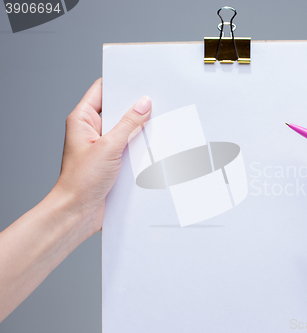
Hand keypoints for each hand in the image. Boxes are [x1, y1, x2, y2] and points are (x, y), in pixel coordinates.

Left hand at [55, 78, 151, 237]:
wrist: (78, 212)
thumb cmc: (81, 181)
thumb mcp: (109, 147)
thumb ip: (128, 124)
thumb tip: (143, 104)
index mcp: (82, 120)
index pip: (102, 90)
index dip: (120, 83)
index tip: (140, 81)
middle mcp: (92, 130)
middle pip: (117, 110)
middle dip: (136, 107)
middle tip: (155, 103)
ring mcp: (103, 146)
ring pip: (126, 129)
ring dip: (140, 129)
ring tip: (157, 124)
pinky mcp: (113, 161)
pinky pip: (130, 146)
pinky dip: (141, 146)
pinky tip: (154, 146)